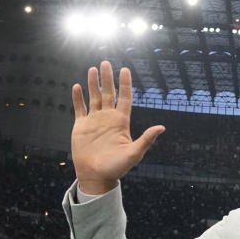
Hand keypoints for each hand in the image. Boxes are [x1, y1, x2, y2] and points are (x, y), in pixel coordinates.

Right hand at [71, 61, 165, 194]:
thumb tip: (162, 128)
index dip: (125, 84)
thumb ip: (146, 139)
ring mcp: (94, 121)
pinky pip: (79, 108)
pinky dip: (78, 98)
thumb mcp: (134, 153)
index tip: (125, 70)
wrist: (96, 176)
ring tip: (93, 69)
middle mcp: (108, 118)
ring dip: (93, 84)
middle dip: (107, 78)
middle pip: (108, 93)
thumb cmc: (117, 167)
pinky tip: (78, 86)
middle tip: (106, 63)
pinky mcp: (81, 126)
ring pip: (94, 97)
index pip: (124, 98)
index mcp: (121, 122)